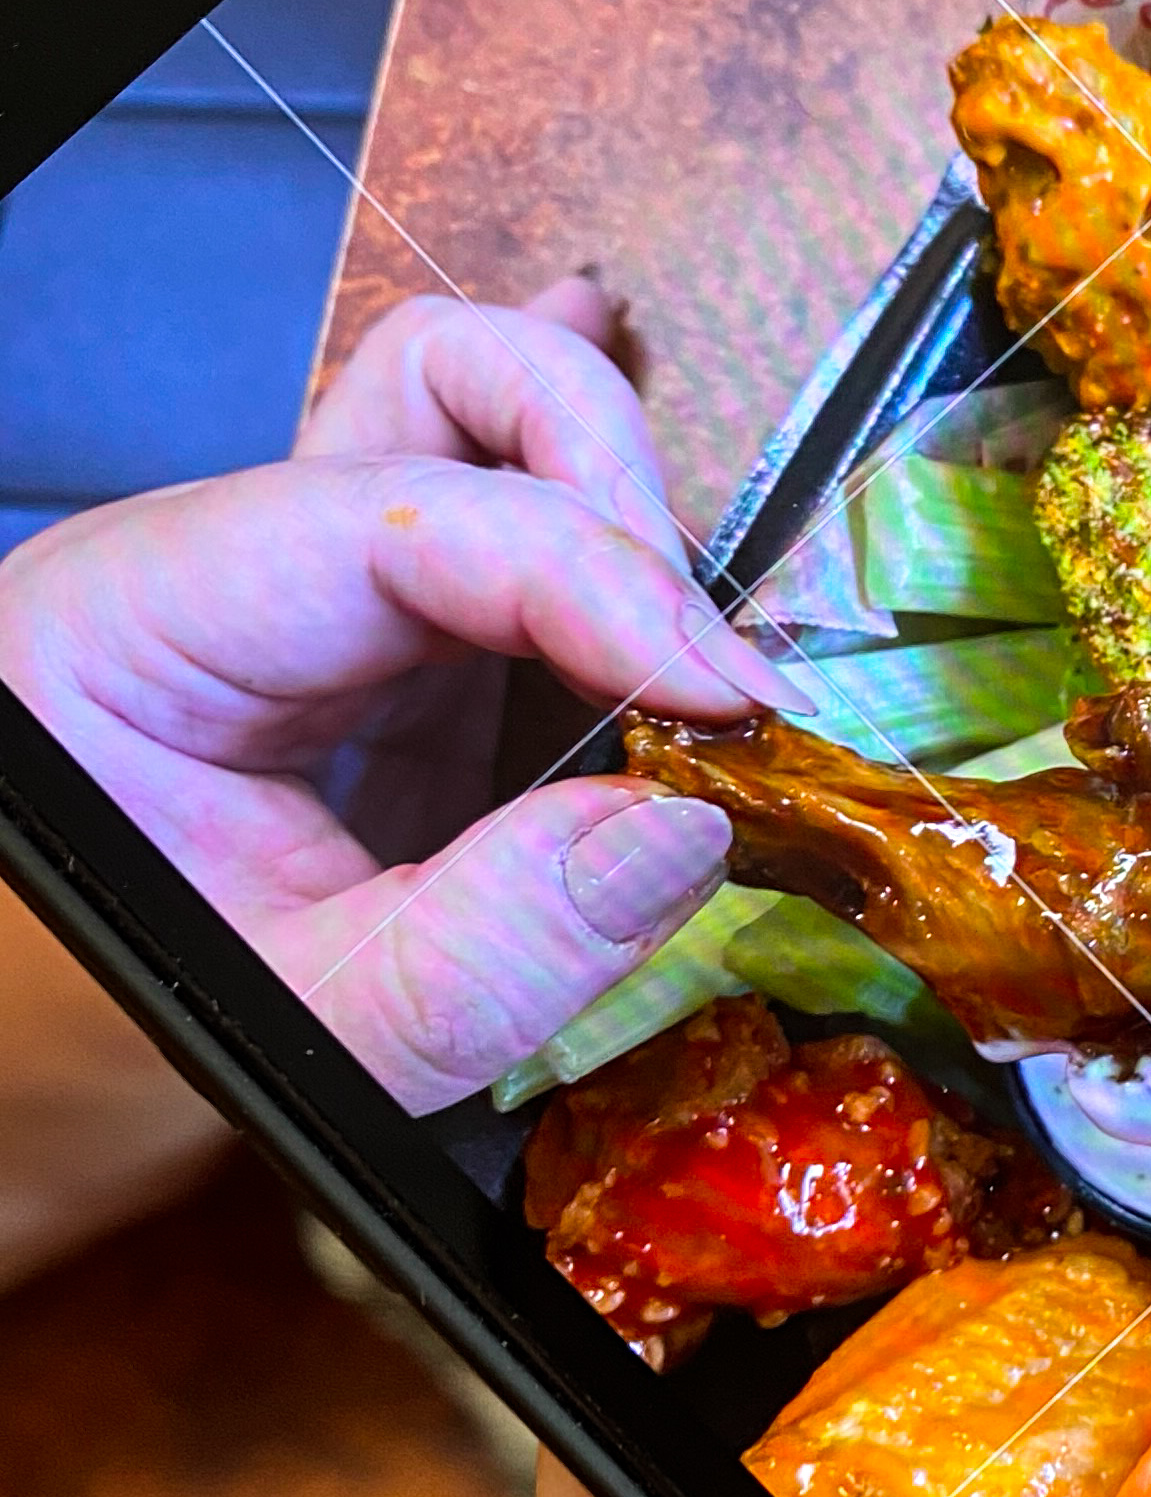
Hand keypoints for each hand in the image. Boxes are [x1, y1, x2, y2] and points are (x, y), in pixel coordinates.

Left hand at [0, 279, 801, 1112]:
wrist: (19, 1108)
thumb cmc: (86, 1061)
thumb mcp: (291, 1039)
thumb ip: (487, 952)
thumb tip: (688, 830)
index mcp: (136, 620)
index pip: (404, 517)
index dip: (598, 578)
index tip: (732, 702)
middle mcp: (227, 566)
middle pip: (445, 388)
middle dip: (613, 486)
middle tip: (710, 665)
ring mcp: (323, 607)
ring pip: (495, 433)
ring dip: (633, 521)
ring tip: (715, 670)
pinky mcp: (403, 673)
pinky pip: (526, 550)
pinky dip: (630, 564)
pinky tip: (694, 589)